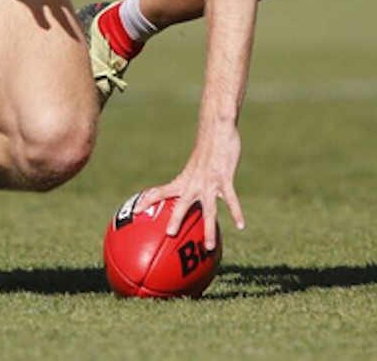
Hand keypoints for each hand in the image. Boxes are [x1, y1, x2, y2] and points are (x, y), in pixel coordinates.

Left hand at [137, 119, 242, 251]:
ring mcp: (210, 182)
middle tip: (169, 234)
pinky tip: (240, 226)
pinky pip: (231, 200)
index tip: (135, 210)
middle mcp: (194, 183)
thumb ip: (190, 179)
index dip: (148, 201)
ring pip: (209, 210)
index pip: (161, 191)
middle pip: (182, 204)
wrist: (217, 129)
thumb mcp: (194, 166)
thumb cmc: (206, 149)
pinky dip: (236, 213)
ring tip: (210, 247)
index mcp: (184, 180)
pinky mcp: (225, 179)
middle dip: (176, 219)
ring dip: (209, 229)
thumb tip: (186, 188)